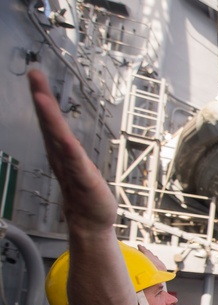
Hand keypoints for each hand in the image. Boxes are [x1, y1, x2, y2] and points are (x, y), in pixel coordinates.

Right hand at [28, 69, 117, 232]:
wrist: (90, 223)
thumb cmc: (86, 196)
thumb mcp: (79, 167)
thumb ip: (71, 152)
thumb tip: (65, 137)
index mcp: (62, 151)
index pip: (50, 120)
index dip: (42, 98)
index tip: (35, 76)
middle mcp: (62, 156)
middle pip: (49, 123)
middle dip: (41, 98)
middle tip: (34, 74)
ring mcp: (71, 167)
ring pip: (59, 138)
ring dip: (50, 118)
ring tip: (40, 96)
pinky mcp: (83, 180)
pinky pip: (74, 161)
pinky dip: (68, 147)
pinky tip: (63, 136)